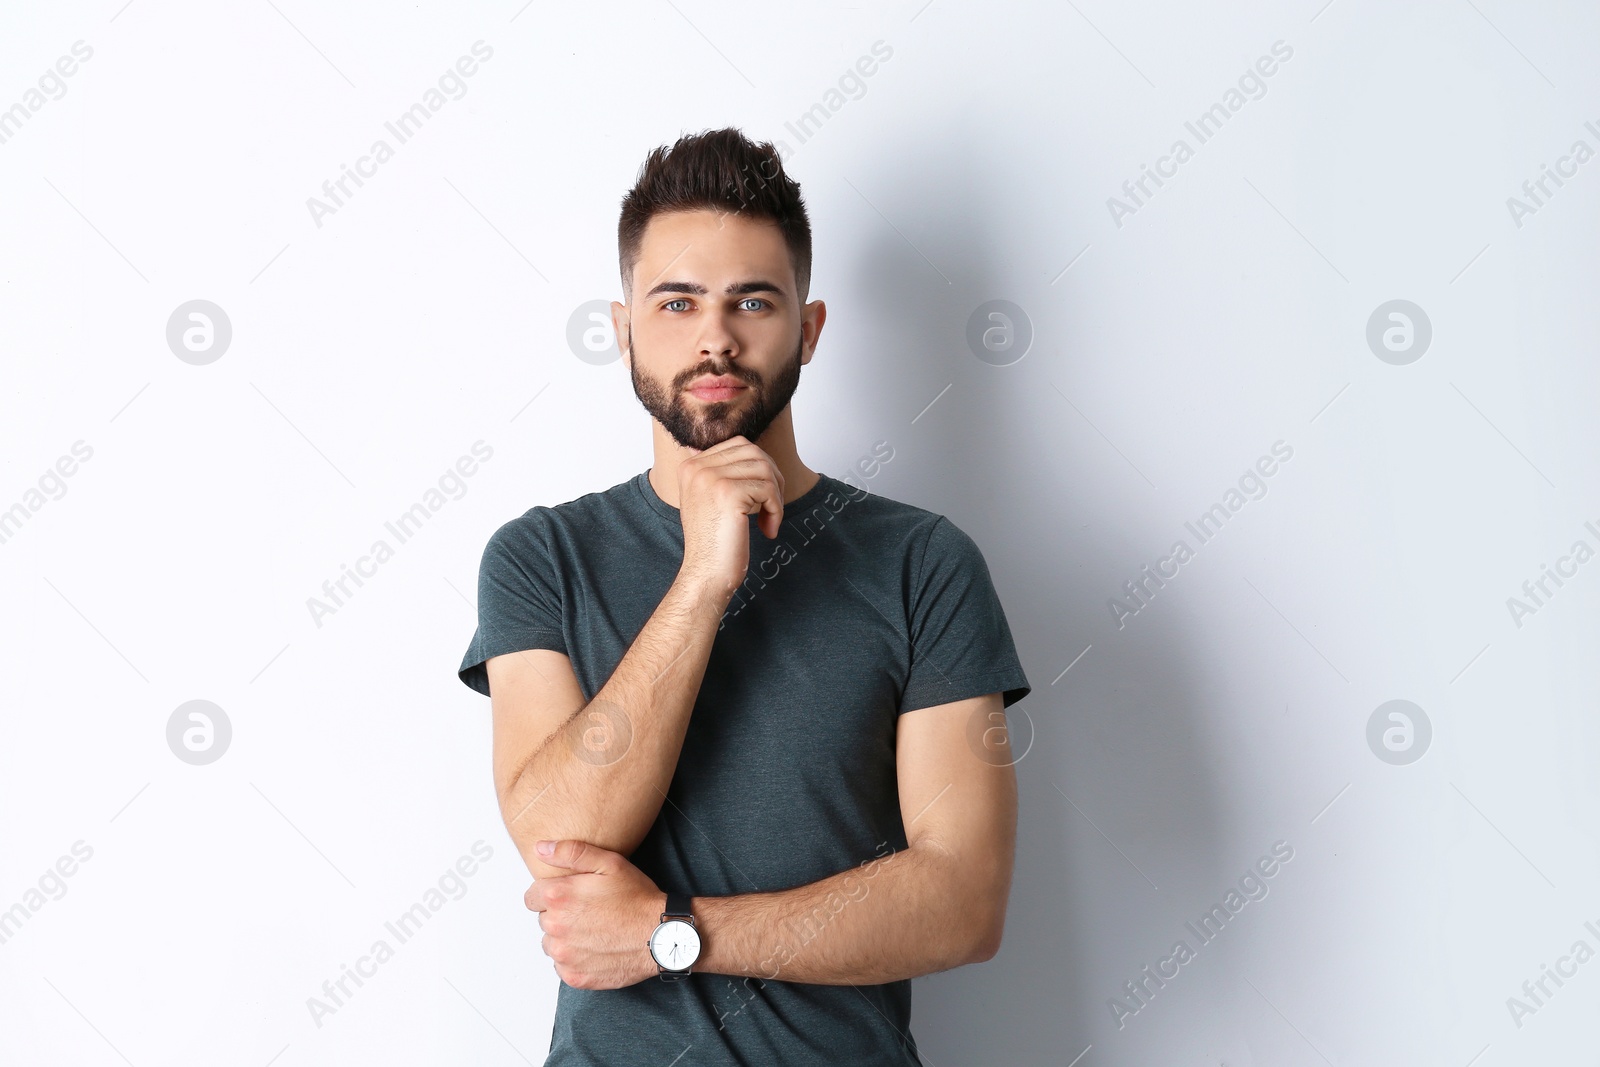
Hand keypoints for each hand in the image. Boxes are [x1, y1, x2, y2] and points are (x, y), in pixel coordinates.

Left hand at [524, 839, 663, 989]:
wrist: (662, 935)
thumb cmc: (637, 898)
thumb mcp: (609, 862)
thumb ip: (570, 852)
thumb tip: (540, 848)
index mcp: (558, 897)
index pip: (531, 897)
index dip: (551, 894)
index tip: (571, 896)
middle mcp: (555, 928)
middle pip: (543, 921)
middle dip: (561, 915)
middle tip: (589, 912)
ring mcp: (564, 956)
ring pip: (552, 944)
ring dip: (566, 938)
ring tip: (594, 931)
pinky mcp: (574, 977)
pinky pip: (563, 966)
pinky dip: (575, 959)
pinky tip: (597, 948)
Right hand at [676, 435, 785, 596]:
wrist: (706, 574)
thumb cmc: (714, 543)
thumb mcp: (710, 500)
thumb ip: (722, 473)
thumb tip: (745, 449)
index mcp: (691, 466)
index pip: (738, 445)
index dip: (759, 469)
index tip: (759, 499)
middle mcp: (697, 467)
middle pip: (754, 453)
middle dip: (772, 479)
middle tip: (771, 508)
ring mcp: (711, 478)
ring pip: (765, 470)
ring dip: (775, 497)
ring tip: (768, 521)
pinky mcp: (729, 493)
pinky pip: (768, 490)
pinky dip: (776, 511)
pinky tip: (767, 530)